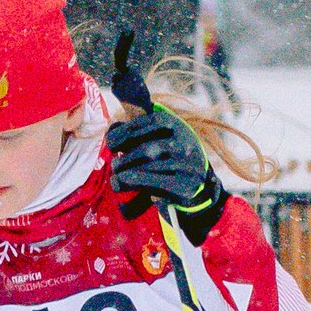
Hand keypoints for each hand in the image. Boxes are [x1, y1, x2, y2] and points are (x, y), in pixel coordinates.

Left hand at [105, 107, 226, 243]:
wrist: (199, 186)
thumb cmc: (169, 160)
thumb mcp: (158, 140)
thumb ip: (136, 133)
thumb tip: (112, 128)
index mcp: (177, 126)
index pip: (150, 124)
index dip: (126, 132)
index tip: (111, 142)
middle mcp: (184, 143)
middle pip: (149, 148)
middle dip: (127, 157)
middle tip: (115, 166)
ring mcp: (187, 164)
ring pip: (151, 167)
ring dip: (128, 173)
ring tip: (117, 178)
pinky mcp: (186, 185)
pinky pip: (158, 182)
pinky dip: (139, 181)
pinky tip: (125, 181)